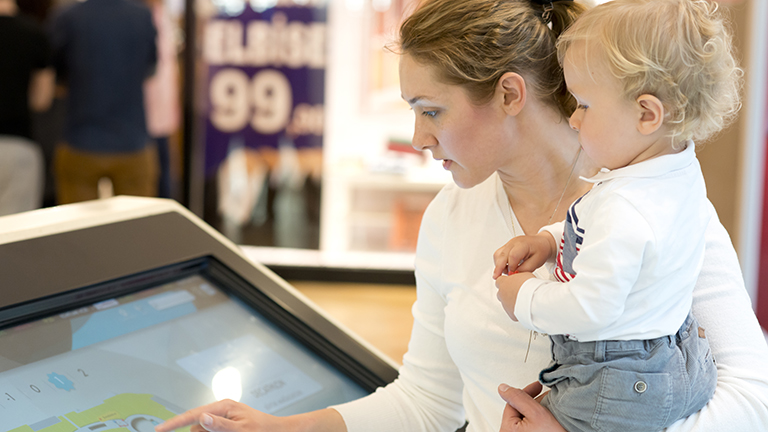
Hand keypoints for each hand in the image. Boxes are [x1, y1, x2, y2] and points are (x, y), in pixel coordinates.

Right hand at [154, 399, 286, 431]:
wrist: (277, 431)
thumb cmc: (262, 429)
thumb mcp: (241, 429)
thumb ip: (220, 425)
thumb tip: (202, 418)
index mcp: (223, 406)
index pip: (193, 414)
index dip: (174, 422)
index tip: (159, 429)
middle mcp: (221, 410)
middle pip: (196, 426)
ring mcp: (222, 418)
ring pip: (202, 431)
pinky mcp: (224, 426)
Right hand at [493, 234, 554, 278]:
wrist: (541, 243)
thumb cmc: (541, 250)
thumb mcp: (537, 261)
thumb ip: (526, 268)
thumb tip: (514, 275)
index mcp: (523, 244)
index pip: (513, 256)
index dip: (511, 267)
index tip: (513, 275)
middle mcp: (513, 242)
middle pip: (501, 255)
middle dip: (498, 268)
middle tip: (497, 278)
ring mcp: (508, 244)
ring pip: (497, 255)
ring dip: (498, 265)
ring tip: (505, 273)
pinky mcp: (506, 247)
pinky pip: (498, 255)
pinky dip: (499, 263)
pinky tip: (505, 268)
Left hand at [495, 272, 534, 320]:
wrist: (532, 300)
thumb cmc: (529, 286)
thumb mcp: (524, 274)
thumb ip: (518, 276)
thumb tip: (519, 277)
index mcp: (503, 282)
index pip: (499, 280)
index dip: (507, 281)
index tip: (512, 282)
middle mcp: (501, 293)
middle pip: (502, 292)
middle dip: (509, 292)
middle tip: (519, 291)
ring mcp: (504, 304)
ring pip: (506, 302)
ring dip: (513, 301)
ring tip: (523, 300)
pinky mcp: (510, 313)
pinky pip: (512, 311)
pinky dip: (517, 310)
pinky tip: (524, 307)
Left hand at [498, 382, 564, 431]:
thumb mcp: (537, 414)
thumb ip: (519, 398)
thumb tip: (503, 388)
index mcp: (507, 430)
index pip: (512, 402)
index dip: (527, 391)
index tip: (538, 385)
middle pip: (518, 410)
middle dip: (533, 401)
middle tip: (546, 397)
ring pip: (525, 418)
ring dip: (536, 410)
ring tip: (549, 408)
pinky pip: (530, 426)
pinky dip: (538, 420)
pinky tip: (549, 419)